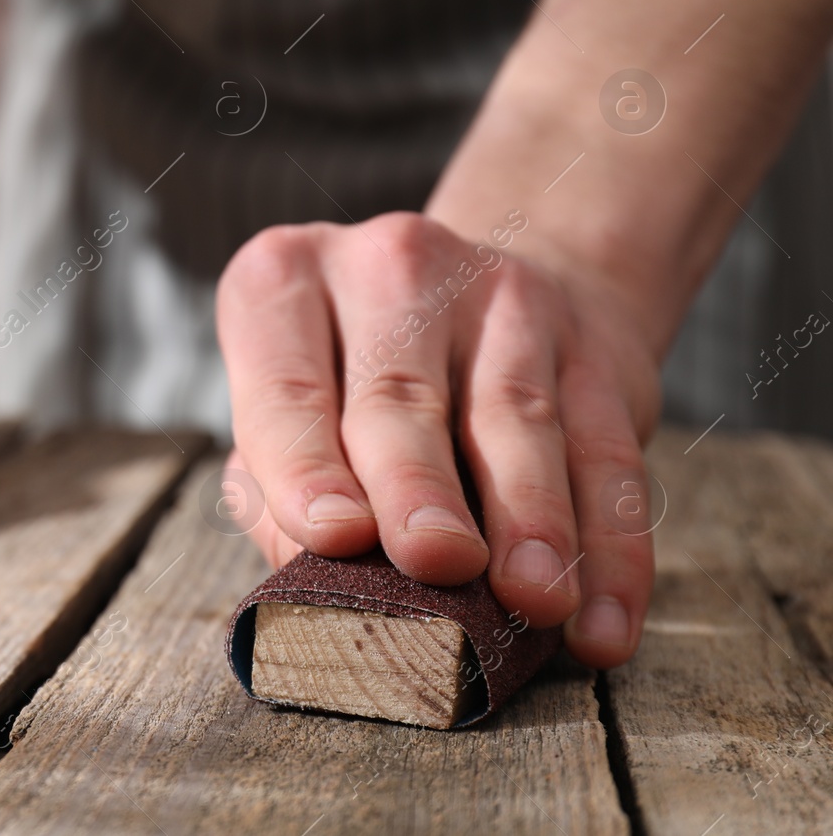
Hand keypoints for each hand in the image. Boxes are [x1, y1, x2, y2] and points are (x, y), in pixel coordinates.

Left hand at [216, 211, 659, 667]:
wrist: (480, 304)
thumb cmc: (345, 387)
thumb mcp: (283, 418)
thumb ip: (276, 497)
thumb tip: (310, 591)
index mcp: (286, 281)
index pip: (287, 386)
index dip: (305, 464)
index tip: (333, 537)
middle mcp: (388, 267)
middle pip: (401, 393)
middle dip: (417, 486)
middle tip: (433, 559)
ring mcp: (497, 293)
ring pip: (517, 418)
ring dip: (530, 518)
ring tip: (532, 598)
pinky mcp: (587, 340)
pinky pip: (607, 453)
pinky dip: (609, 547)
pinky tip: (601, 619)